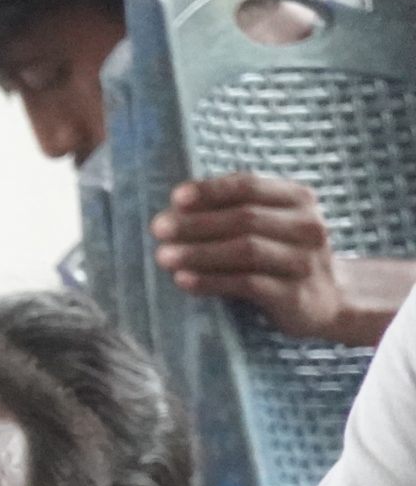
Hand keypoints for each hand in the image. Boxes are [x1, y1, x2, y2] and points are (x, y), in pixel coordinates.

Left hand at [152, 175, 360, 342]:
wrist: (327, 300)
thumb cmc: (280, 257)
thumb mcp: (267, 226)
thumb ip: (232, 212)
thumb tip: (173, 209)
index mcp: (298, 199)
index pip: (250, 185)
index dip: (211, 190)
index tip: (176, 198)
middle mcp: (306, 226)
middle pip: (244, 218)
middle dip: (196, 223)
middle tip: (158, 229)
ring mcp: (304, 260)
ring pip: (247, 250)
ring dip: (200, 252)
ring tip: (163, 256)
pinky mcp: (295, 294)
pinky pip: (248, 284)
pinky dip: (212, 281)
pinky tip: (184, 280)